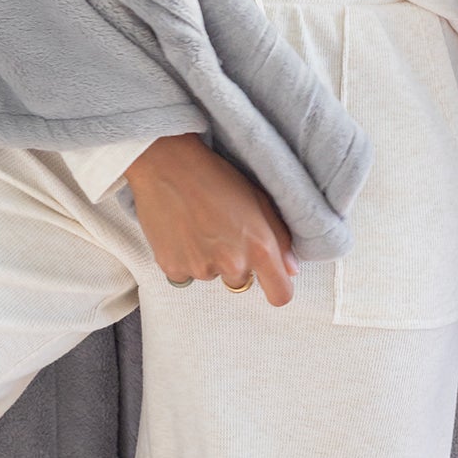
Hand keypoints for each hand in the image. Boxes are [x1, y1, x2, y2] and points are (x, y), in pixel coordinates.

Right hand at [125, 133, 300, 306]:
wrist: (166, 163)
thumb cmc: (216, 175)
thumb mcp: (258, 198)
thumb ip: (280, 237)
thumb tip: (291, 269)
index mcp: (259, 247)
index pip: (280, 294)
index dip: (277, 287)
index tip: (270, 278)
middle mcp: (232, 264)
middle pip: (242, 283)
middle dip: (237, 263)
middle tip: (223, 230)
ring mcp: (201, 269)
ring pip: (212, 275)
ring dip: (209, 259)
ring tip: (199, 224)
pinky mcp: (173, 269)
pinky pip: (185, 274)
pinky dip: (185, 258)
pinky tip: (181, 231)